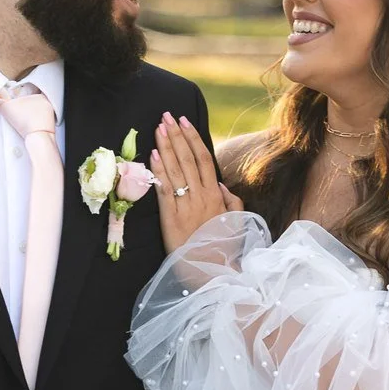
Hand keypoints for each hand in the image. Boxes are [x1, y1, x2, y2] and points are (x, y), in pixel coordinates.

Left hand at [152, 113, 241, 251]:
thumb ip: (231, 201)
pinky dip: (158, 171)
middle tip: (166, 116)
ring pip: (175, 170)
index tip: (185, 121)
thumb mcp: (235, 222)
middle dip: (176, 135)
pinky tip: (153, 155)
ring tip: (158, 128)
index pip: (203, 159)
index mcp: (216, 196)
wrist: (212, 273)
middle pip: (187, 159)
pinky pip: (164, 190)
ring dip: (166, 146)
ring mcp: (185, 206)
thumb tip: (221, 183)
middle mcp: (201, 196)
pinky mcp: (170, 218)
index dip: (193, 138)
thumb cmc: (224, 248)